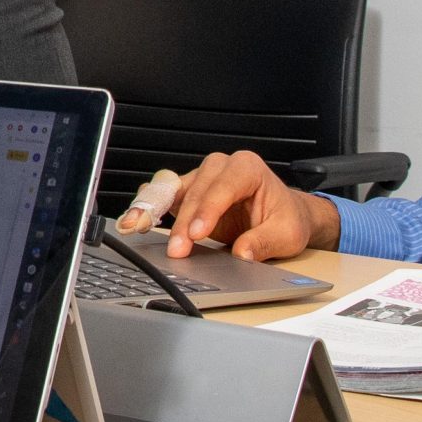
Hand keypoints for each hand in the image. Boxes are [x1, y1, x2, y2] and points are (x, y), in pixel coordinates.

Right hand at [115, 151, 340, 262]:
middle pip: (196, 191)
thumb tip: (242, 254)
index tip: (197, 234)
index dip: (208, 210)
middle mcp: (221, 167)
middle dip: (183, 222)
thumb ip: (264, 242)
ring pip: (175, 191)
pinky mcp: (189, 193)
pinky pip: (165, 196)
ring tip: (136, 227)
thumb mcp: (286, 234)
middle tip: (177, 249)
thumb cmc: (286, 218)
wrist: (285, 215)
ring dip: (155, 210)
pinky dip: (148, 208)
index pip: (223, 186)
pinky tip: (134, 220)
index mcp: (248, 168)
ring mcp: (202, 178)